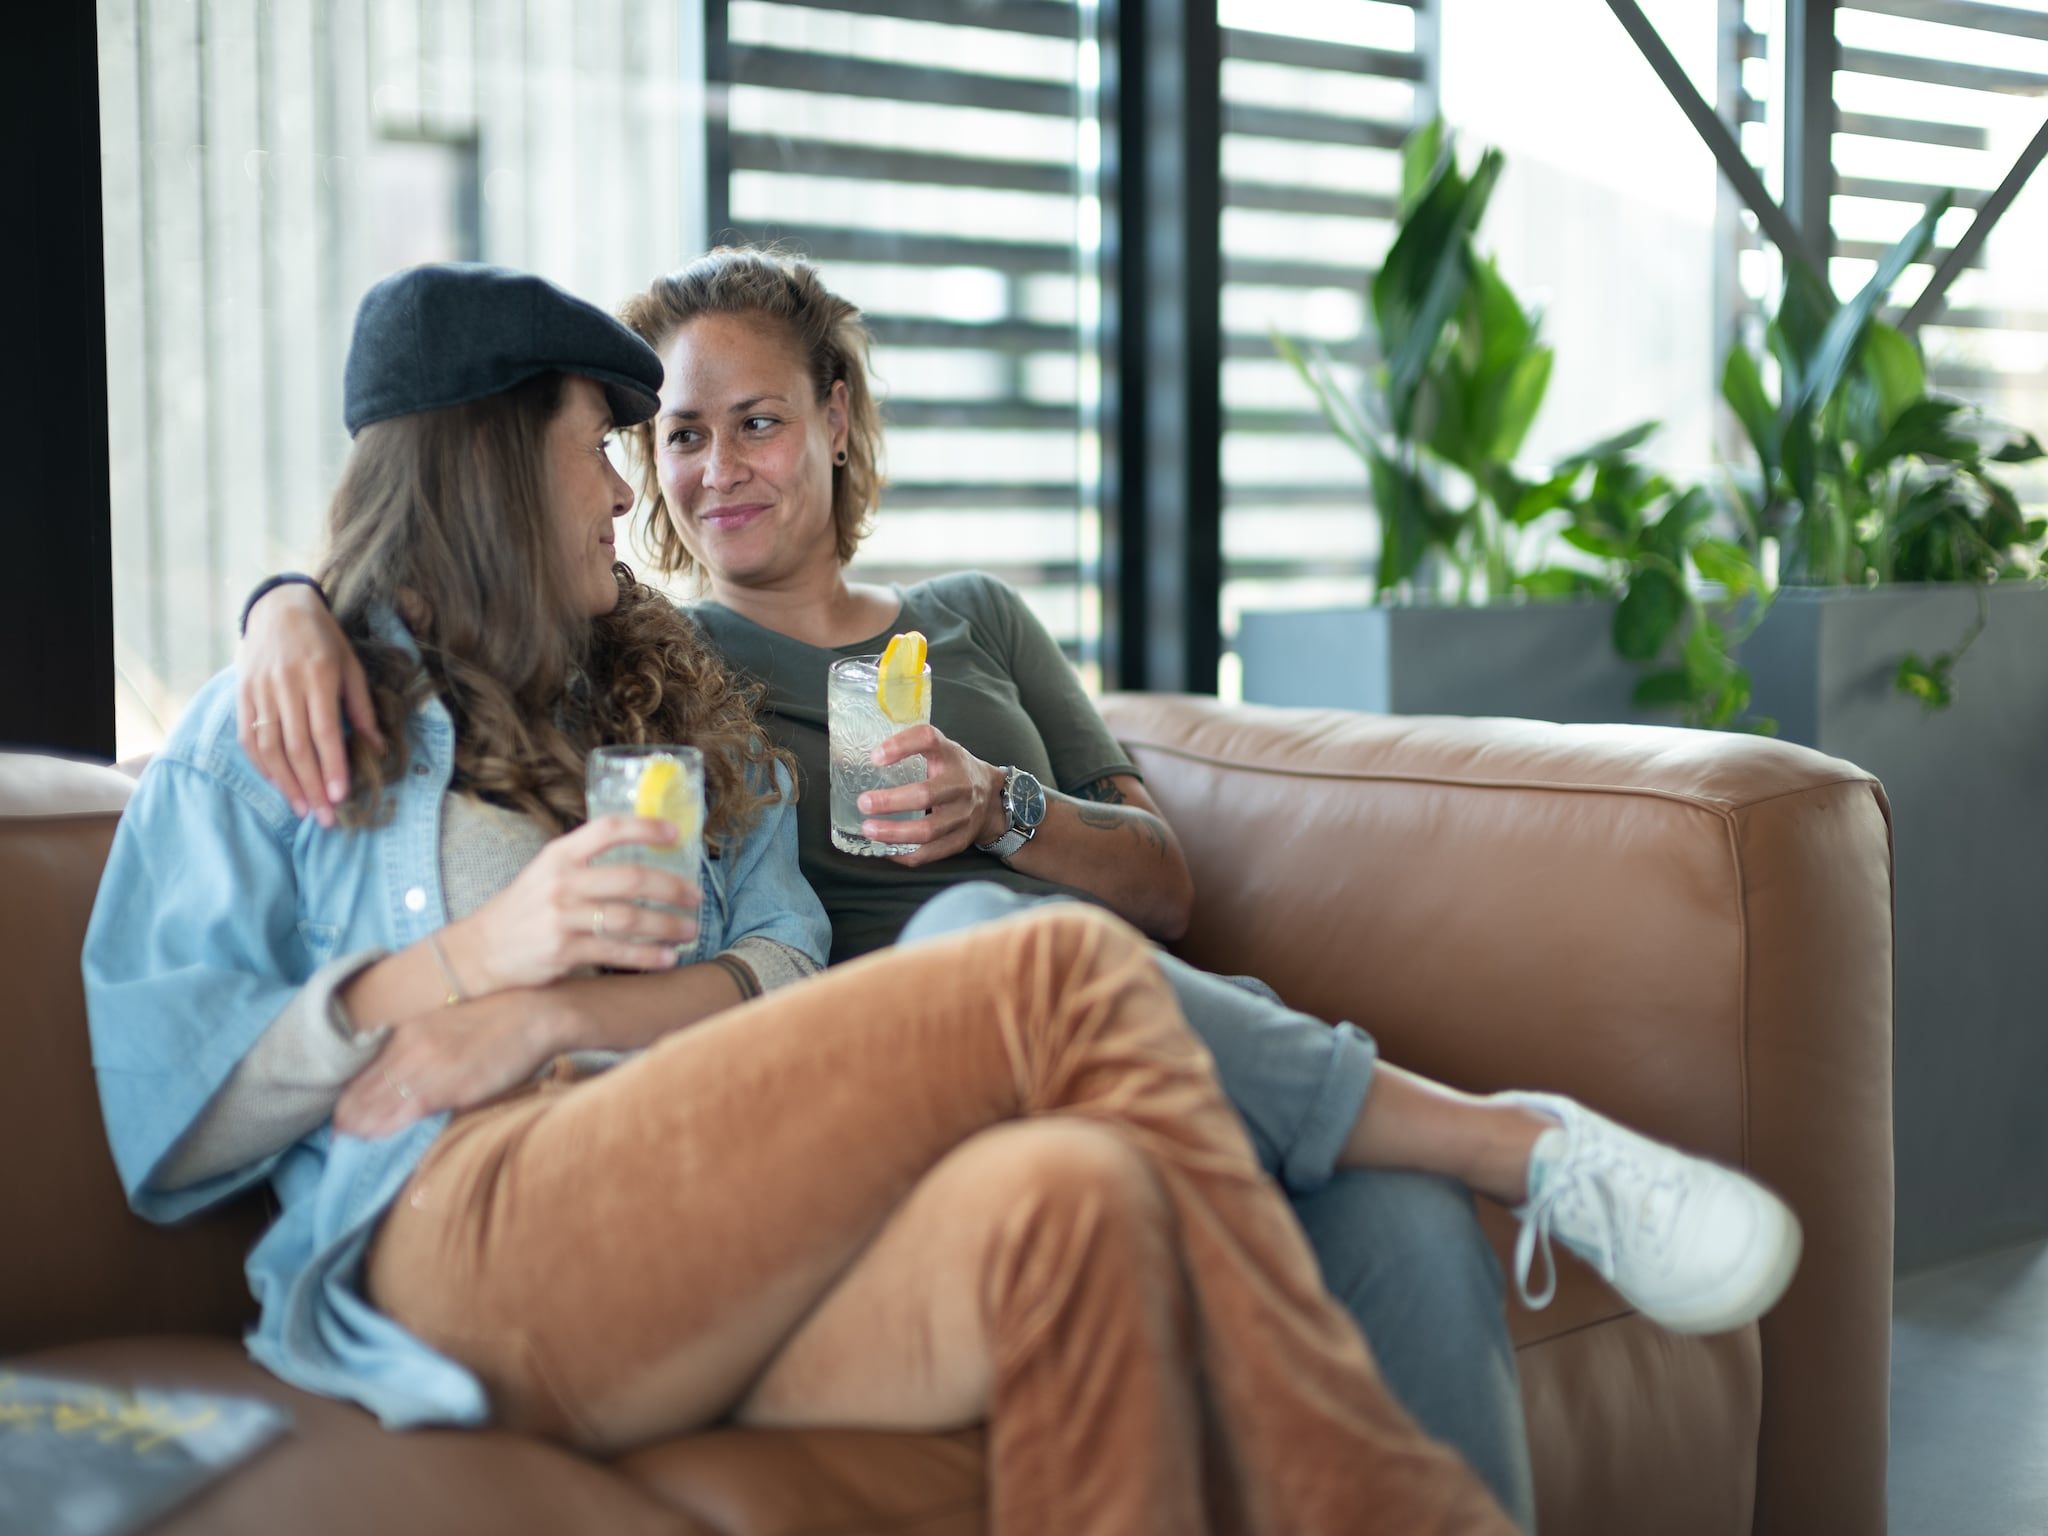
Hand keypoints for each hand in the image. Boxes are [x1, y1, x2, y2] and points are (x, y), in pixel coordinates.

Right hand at [236, 583, 382, 826]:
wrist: (278, 607)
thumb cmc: (324, 639)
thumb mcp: (351, 667)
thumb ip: (361, 709)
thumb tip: (376, 749)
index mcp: (319, 677)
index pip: (324, 733)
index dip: (332, 768)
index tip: (340, 796)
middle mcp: (286, 685)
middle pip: (297, 747)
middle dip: (311, 787)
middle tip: (324, 818)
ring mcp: (259, 690)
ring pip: (269, 747)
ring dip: (286, 783)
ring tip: (302, 809)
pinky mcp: (241, 694)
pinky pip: (248, 737)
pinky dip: (262, 765)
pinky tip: (278, 784)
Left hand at [333, 990, 567, 1139]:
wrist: (534, 1014)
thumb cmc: (497, 1020)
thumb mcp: (446, 1024)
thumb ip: (419, 1048)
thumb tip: (402, 1077)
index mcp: (407, 1031)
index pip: (360, 1070)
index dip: (347, 1096)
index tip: (342, 1114)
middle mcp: (410, 1047)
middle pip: (361, 1089)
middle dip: (347, 1116)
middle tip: (340, 1135)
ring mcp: (428, 1066)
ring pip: (376, 1104)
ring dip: (360, 1126)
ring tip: (349, 1142)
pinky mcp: (449, 1087)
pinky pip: (403, 1112)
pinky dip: (384, 1128)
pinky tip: (372, 1138)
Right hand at [439, 815, 702, 992]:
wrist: (478, 952)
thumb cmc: (522, 911)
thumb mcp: (545, 873)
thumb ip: (584, 864)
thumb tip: (642, 858)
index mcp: (558, 855)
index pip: (608, 828)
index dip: (646, 827)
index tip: (677, 832)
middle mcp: (561, 882)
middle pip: (632, 878)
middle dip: (672, 888)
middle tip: (695, 896)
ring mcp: (561, 917)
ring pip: (630, 919)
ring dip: (668, 925)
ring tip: (689, 930)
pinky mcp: (563, 951)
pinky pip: (617, 952)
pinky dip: (648, 957)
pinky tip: (668, 958)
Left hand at [860, 723, 1005, 867]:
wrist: (992, 796)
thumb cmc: (953, 770)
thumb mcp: (939, 749)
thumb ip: (909, 748)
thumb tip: (861, 756)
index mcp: (950, 755)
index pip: (928, 740)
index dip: (902, 746)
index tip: (875, 756)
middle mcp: (960, 784)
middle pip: (926, 794)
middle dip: (891, 801)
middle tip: (864, 803)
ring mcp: (963, 815)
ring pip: (928, 830)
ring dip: (894, 833)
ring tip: (869, 829)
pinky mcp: (961, 840)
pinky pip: (931, 853)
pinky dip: (905, 854)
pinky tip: (885, 849)